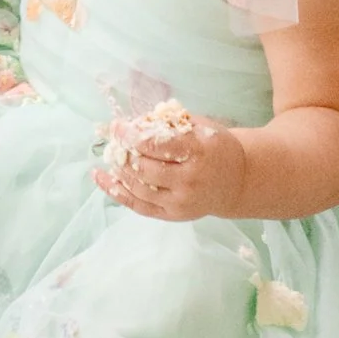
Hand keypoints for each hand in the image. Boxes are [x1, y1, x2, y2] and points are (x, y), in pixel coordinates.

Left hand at [99, 113, 244, 221]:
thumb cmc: (215, 147)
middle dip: (123, 152)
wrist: (236, 181)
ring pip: (139, 188)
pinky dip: (117, 192)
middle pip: (145, 168)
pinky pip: (139, 206)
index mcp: (197, 152)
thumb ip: (169, 123)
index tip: (117, 125)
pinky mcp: (173, 215)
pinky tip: (101, 179)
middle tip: (113, 138)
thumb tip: (134, 121)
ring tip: (109, 156)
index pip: (157, 145)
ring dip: (119, 170)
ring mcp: (180, 202)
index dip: (132, 135)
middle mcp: (189, 180)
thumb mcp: (200, 126)